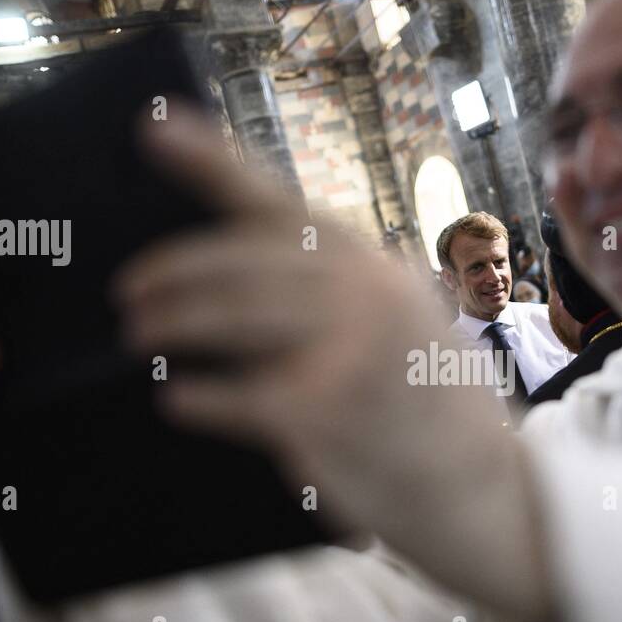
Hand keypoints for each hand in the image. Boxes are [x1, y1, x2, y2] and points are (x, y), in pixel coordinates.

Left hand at [115, 107, 550, 619]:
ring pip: (228, 317)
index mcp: (375, 266)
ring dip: (172, 322)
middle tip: (129, 291)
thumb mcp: (406, 327)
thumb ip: (339, 297)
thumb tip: (236, 287)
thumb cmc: (439, 415)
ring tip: (138, 332)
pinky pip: (235, 396)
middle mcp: (364, 292)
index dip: (210, 159)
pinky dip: (198, 398)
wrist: (493, 496)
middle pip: (239, 261)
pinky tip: (176, 399)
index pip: (279, 200)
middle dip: (172, 273)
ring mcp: (345, 347)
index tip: (154, 125)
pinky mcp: (324, 409)